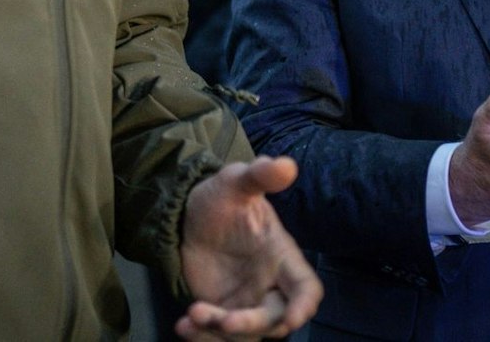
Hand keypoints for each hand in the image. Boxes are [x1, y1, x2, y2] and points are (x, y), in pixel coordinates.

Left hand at [176, 156, 322, 339]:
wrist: (185, 214)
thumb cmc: (221, 198)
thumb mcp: (236, 182)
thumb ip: (259, 176)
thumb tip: (287, 164)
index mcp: (281, 256)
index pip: (305, 288)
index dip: (303, 306)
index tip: (291, 319)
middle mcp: (267, 285)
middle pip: (273, 318)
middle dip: (252, 325)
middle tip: (223, 320)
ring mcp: (244, 301)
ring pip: (244, 332)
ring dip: (220, 332)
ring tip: (192, 315)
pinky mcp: (220, 310)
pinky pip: (216, 334)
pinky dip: (201, 337)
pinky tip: (184, 326)